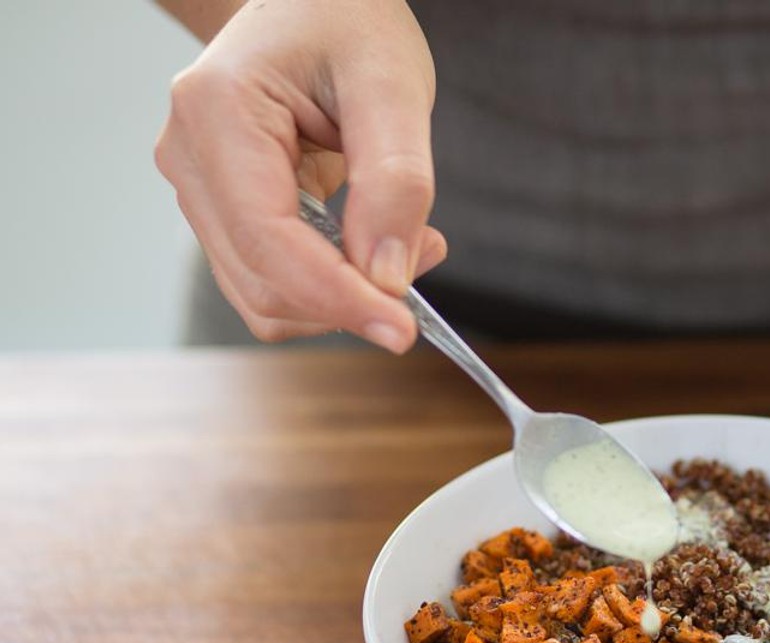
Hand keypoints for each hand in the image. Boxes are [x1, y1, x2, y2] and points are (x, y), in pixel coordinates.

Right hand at [155, 0, 446, 349]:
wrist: (311, 3)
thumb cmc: (346, 23)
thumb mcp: (392, 86)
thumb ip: (395, 183)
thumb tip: (387, 279)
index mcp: (217, 113)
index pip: (269, 242)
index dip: (338, 298)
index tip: (403, 329)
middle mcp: (187, 158)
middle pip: (264, 283)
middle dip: (350, 297)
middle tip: (429, 252)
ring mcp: (198, 191)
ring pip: (266, 296)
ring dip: (343, 295)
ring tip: (410, 240)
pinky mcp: (224, 214)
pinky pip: (274, 280)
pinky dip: (331, 285)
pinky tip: (375, 243)